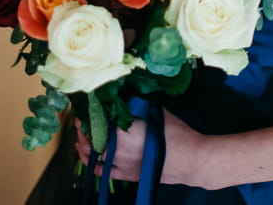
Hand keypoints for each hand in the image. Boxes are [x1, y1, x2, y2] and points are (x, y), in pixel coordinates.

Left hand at [75, 109, 204, 185]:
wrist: (191, 160)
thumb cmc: (176, 133)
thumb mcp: (156, 111)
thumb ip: (137, 105)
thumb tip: (124, 96)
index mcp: (123, 131)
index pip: (97, 122)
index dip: (87, 115)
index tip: (84, 109)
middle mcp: (117, 149)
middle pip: (90, 140)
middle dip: (82, 130)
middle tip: (81, 121)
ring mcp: (120, 165)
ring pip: (91, 156)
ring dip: (83, 146)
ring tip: (81, 137)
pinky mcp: (127, 175)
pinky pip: (101, 171)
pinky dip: (91, 163)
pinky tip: (88, 156)